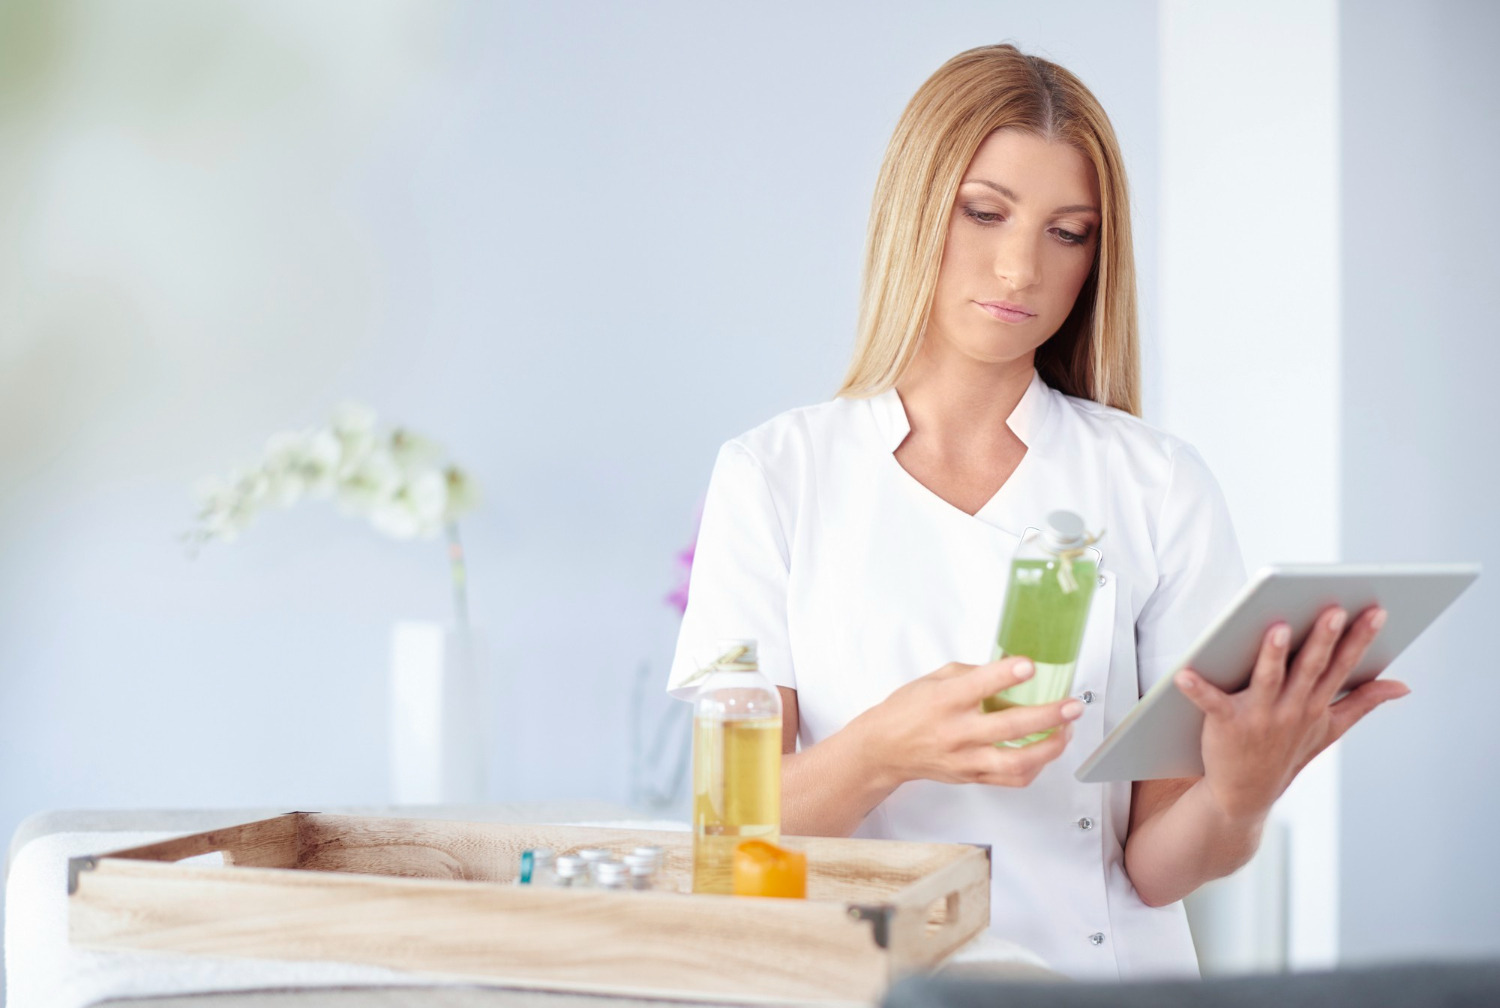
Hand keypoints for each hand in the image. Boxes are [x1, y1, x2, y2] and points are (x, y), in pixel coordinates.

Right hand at [849, 657, 1085, 788]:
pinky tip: (1045, 752)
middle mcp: (956, 732)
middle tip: (1072, 706)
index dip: (1006, 674)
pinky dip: (1035, 767)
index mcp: (944, 701)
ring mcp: (965, 759)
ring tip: (1066, 732)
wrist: (884, 749)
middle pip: (1009, 727)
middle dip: (1048, 716)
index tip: (1029, 665)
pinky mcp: (971, 776)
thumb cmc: (907, 711)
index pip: (979, 686)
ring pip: (1016, 762)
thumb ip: (971, 674)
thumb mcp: (933, 679)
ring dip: (1049, 748)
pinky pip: (1011, 779)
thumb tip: (1008, 670)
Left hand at [1175, 605, 1410, 821]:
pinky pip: (1211, 703)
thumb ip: (1363, 702)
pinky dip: (1197, 689)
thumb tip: (1403, 685)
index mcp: (1317, 704)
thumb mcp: (1329, 728)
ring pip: (1269, 680)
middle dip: (1323, 639)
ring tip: (1278, 628)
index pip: (1343, 666)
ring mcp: (1260, 718)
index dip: (1361, 639)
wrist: (1245, 793)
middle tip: (1334, 609)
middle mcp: (1293, 709)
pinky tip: (1183, 673)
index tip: (1377, 611)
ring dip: (1274, 656)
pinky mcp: (1225, 725)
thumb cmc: (1287, 751)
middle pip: (1311, 668)